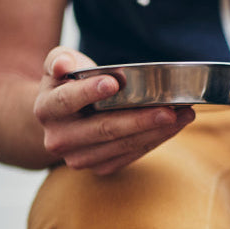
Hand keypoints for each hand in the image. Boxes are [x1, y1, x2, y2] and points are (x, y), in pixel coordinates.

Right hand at [33, 47, 195, 174]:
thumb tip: (63, 66)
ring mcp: (80, 158)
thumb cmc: (68, 84)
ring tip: (183, 115)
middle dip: (139, 120)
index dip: (89, 92)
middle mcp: (59, 139)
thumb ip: (59, 60)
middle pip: (103, 129)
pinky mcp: (100, 168)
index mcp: (46, 109)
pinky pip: (132, 156)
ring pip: (123, 145)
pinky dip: (156, 141)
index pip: (66, 101)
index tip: (113, 83)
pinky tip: (175, 127)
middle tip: (169, 110)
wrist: (62, 120)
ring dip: (156, 132)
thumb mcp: (60, 64)